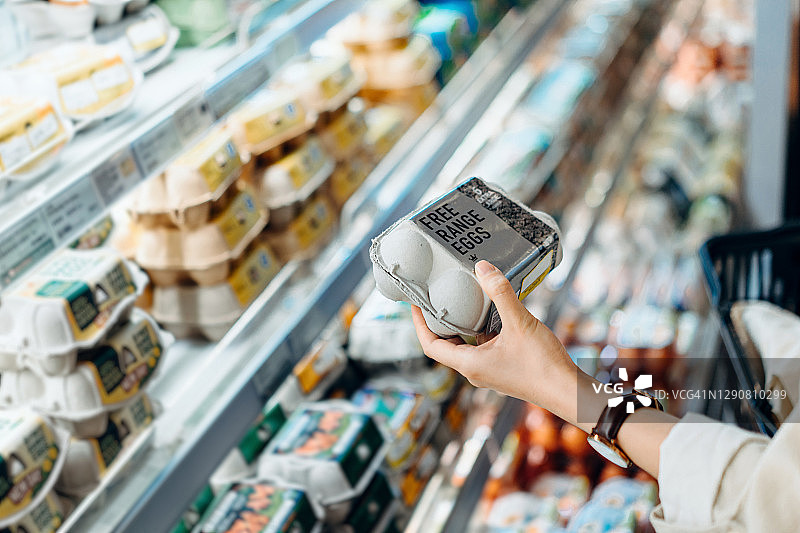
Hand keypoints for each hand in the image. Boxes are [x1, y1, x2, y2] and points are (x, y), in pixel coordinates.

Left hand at [410, 260, 577, 412]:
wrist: (568, 392)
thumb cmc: (543, 366)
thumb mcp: (520, 323)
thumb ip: (500, 293)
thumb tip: (483, 268)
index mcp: (469, 364)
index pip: (431, 345)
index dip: (419, 324)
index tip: (415, 304)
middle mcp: (474, 370)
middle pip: (446, 344)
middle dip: (439, 321)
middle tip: (437, 297)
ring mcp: (489, 370)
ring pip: (466, 344)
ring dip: (462, 324)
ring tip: (462, 299)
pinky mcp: (503, 367)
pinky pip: (483, 346)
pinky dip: (482, 329)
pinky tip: (492, 312)